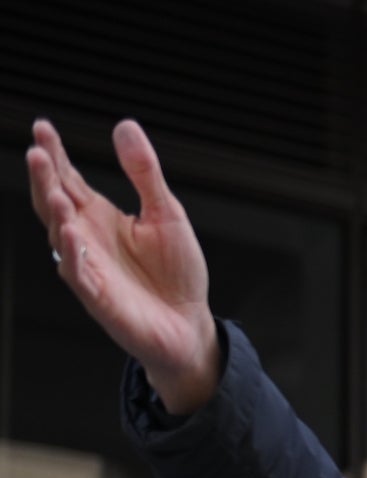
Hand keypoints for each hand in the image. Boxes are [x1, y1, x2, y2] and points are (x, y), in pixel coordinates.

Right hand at [25, 119, 219, 411]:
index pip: (68, 179)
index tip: (42, 127)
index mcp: (100, 217)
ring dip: (55, 214)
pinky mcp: (99, 297)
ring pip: (61, 237)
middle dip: (44, 178)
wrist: (190, 323)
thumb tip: (125, 126)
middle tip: (37, 152)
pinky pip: (79, 275)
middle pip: (55, 202)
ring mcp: (89, 267)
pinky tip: (72, 235)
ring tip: (53, 190)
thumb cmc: (176, 273)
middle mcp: (87, 239)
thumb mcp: (167, 213)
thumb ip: (144, 173)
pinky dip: (74, 256)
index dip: (54, 154)